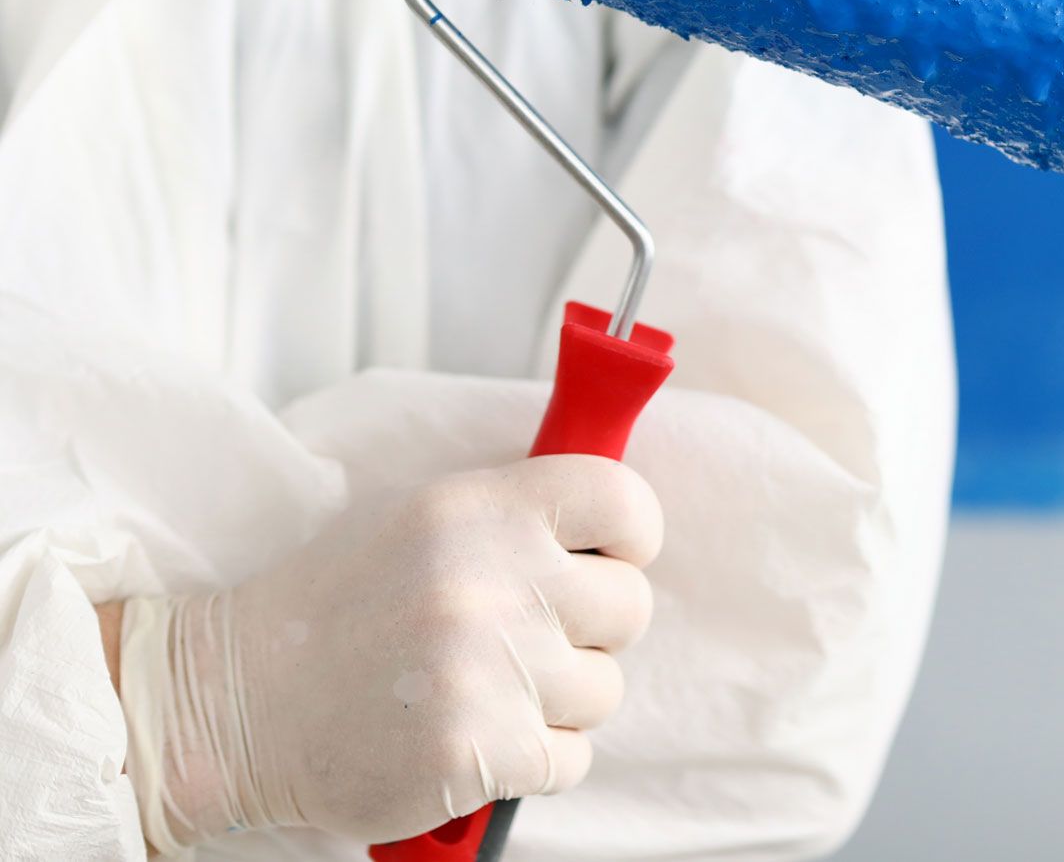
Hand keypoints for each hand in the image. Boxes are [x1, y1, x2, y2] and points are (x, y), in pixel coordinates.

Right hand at [117, 456, 662, 849]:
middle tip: (527, 637)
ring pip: (605, 689)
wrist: (234, 706)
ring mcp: (492, 671)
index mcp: (482, 510)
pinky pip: (573, 757)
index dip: (632, 535)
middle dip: (592, 629)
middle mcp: (494, 583)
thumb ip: (517, 516)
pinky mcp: (482, 752)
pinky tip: (479, 735)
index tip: (612, 556)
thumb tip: (614, 526)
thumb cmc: (338, 608)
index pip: (624, 502)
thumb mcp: (424, 519)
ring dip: (559, 699)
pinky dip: (536, 757)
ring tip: (486, 688)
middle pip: (629, 607)